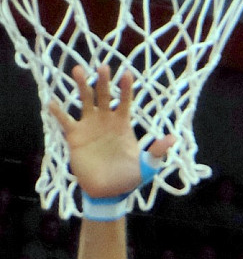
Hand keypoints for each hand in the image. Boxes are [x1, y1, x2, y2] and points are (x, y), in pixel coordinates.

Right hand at [49, 65, 172, 197]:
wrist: (108, 192)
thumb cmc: (128, 178)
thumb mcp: (146, 166)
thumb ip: (157, 152)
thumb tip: (173, 138)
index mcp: (122, 125)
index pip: (124, 102)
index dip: (126, 88)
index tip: (127, 74)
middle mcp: (105, 121)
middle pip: (104, 96)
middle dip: (104, 81)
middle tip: (103, 66)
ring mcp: (89, 126)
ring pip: (84, 101)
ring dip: (81, 86)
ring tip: (78, 70)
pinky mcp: (75, 136)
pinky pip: (65, 120)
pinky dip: (58, 111)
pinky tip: (52, 102)